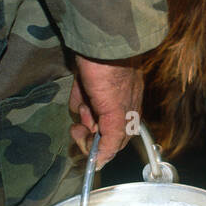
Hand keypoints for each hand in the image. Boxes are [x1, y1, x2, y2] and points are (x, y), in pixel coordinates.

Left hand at [69, 53, 143, 167]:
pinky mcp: (89, 82)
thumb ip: (111, 139)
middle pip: (99, 131)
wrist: (100, 41)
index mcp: (128, 115)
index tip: (84, 150)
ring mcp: (102, 94)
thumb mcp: (116, 112)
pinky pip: (81, 99)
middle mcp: (116, 107)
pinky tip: (79, 91)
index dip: (99, 149)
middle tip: (77, 130)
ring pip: (89, 116)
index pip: (114, 143)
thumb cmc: (111, 76)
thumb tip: (101, 163)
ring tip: (84, 103)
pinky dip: (78, 99)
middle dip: (87, 133)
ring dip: (83, 115)